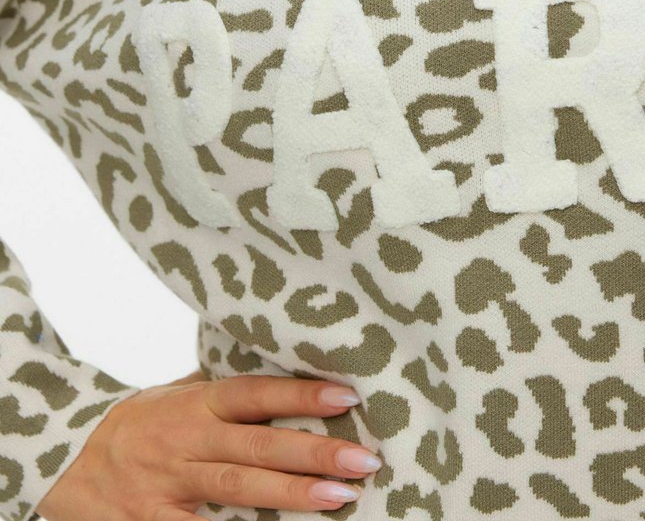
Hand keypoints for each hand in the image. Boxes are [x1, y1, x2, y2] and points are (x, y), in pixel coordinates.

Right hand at [35, 367, 380, 518]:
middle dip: (312, 452)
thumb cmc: (135, 425)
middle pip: (256, 446)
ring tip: (339, 498)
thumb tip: (281, 365)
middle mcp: (186, 440)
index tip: (346, 396)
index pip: (255, 393)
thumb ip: (222, 391)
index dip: (299, 395)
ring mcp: (170, 485)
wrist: (63, 461)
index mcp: (196, 403)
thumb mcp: (174, 395)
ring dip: (290, 496)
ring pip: (236, 490)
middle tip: (362, 459)